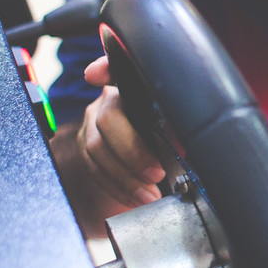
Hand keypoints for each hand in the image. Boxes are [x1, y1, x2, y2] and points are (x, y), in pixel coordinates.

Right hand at [51, 57, 164, 232]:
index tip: (94, 74)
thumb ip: (175, 126)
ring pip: (97, 149)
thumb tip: (181, 145)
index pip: (114, 69)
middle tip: (157, 173)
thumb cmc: (170, 134)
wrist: (154, 154)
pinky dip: (117, 187)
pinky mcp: (87, 147)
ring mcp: (92, 124)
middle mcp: (107, 101)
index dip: (103, 68)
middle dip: (132, 152)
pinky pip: (95, 169)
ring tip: (149, 195)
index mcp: (130, 86)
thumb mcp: (176, 124)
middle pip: (108, 120)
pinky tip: (135, 198)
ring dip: (126, 178)